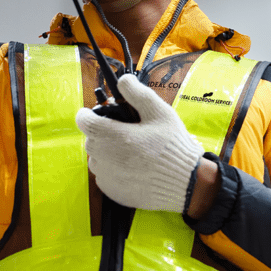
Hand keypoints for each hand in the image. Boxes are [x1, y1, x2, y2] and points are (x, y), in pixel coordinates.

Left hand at [75, 74, 203, 212]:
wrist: (187, 184)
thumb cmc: (173, 147)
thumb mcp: (160, 113)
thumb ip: (137, 94)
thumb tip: (123, 79)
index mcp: (112, 136)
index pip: (83, 120)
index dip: (89, 114)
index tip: (97, 114)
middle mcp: (104, 157)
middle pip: (91, 138)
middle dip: (103, 133)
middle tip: (126, 133)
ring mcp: (106, 176)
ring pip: (96, 157)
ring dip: (107, 152)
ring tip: (132, 152)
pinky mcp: (111, 191)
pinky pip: (104, 175)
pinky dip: (113, 169)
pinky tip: (133, 168)